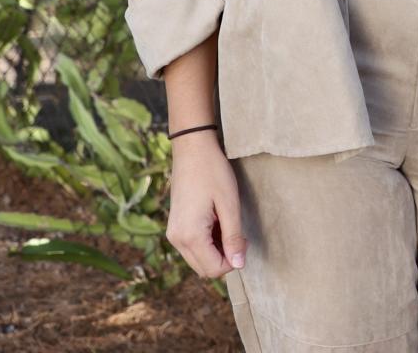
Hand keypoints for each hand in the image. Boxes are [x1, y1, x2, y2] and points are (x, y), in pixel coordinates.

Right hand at [166, 130, 247, 277]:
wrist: (192, 149)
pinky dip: (207, 243)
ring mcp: (173, 233)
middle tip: (238, 234)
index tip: (244, 240)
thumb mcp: (229, 205)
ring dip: (216, 251)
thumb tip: (239, 264)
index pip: (214, 269)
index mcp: (190, 235)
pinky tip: (217, 222)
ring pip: (198, 259)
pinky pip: (192, 247)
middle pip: (204, 269)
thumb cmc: (213, 173)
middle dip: (224, 258)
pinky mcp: (175, 226)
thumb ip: (233, 237)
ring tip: (227, 224)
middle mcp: (177, 239)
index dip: (233, 261)